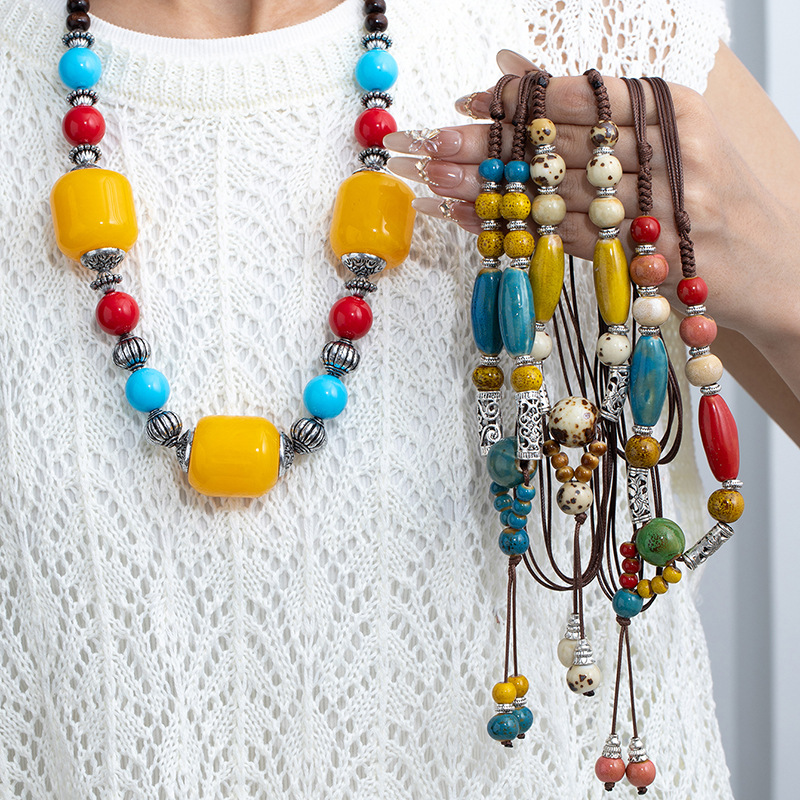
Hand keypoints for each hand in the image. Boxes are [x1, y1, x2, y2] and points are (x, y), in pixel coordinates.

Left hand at [384, 49, 779, 337]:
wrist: (777, 266)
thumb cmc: (713, 195)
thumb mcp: (670, 134)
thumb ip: (596, 104)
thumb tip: (518, 63)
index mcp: (673, 111)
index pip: (581, 94)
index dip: (520, 96)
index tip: (471, 101)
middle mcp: (667, 154)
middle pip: (558, 143)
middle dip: (488, 144)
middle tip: (433, 144)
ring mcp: (659, 209)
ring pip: (556, 193)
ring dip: (489, 190)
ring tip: (437, 183)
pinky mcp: (647, 259)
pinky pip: (565, 240)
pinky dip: (517, 232)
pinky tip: (475, 223)